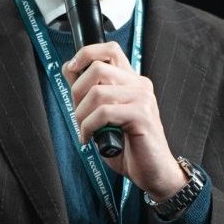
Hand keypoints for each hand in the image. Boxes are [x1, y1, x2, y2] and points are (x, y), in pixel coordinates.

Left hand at [62, 42, 186, 200]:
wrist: (154, 173)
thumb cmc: (129, 146)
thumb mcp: (103, 115)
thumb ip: (90, 91)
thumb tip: (69, 68)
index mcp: (132, 80)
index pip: (110, 50)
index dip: (87, 53)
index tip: (72, 68)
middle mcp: (139, 84)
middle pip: (97, 68)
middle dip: (77, 92)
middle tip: (79, 114)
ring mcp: (142, 98)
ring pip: (97, 92)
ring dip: (82, 114)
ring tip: (84, 130)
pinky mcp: (141, 115)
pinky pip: (104, 112)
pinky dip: (88, 127)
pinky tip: (90, 138)